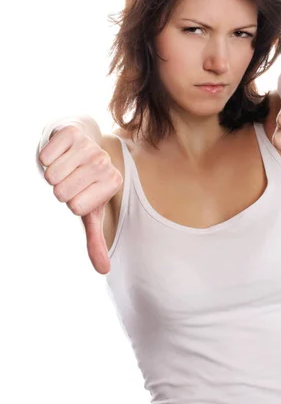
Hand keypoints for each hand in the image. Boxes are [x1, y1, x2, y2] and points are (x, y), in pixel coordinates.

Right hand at [39, 126, 122, 273]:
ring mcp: (90, 146)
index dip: (70, 202)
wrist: (80, 141)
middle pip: (62, 192)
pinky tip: (59, 152)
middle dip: (59, 188)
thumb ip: (96, 240)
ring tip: (65, 165)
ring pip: (52, 175)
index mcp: (112, 183)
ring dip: (51, 172)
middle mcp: (104, 163)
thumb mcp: (90, 211)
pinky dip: (45, 157)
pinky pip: (46, 156)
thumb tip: (104, 271)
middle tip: (70, 178)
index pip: (76, 207)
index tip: (80, 191)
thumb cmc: (84, 181)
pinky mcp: (72, 133)